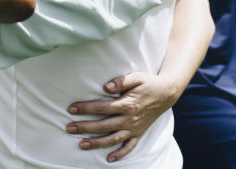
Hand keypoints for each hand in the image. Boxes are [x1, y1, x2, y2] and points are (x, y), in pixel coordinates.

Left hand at [64, 72, 179, 162]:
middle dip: (85, 127)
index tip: (71, 109)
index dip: (85, 108)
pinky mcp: (139, 133)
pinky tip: (109, 159)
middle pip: (103, 125)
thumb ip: (121, 81)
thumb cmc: (148, 83)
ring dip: (97, 143)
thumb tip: (106, 87)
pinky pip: (129, 147)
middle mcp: (130, 119)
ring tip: (81, 145)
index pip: (102, 107)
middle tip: (69, 128)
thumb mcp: (136, 76)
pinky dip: (120, 154)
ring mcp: (134, 128)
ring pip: (113, 139)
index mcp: (127, 104)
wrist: (167, 93)